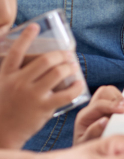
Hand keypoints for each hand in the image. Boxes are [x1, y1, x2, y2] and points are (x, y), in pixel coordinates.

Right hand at [0, 24, 85, 148]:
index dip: (26, 37)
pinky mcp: (43, 107)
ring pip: (58, 73)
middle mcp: (18, 82)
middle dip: (61, 55)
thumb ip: (13, 73)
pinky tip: (80, 83)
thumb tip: (25, 59)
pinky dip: (77, 86)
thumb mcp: (2, 85)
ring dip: (70, 67)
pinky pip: (66, 93)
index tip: (35, 26)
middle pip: (46, 60)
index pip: (16, 52)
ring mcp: (32, 95)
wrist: (2, 131)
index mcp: (6, 75)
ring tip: (73, 67)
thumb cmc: (5, 106)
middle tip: (68, 56)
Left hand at [74, 86, 123, 143]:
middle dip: (117, 98)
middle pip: (104, 92)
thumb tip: (104, 120)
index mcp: (85, 116)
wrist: (90, 154)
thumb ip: (93, 133)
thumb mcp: (87, 144)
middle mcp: (92, 109)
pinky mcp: (111, 109)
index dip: (112, 105)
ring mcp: (102, 108)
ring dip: (121, 99)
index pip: (99, 104)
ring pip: (111, 92)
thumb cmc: (88, 148)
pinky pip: (118, 98)